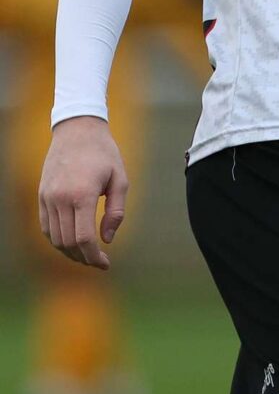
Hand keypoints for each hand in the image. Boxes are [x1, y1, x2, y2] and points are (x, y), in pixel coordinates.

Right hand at [38, 116, 128, 269]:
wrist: (78, 129)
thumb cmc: (104, 153)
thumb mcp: (121, 179)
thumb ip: (116, 211)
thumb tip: (107, 239)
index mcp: (83, 194)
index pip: (84, 238)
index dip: (94, 257)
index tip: (106, 264)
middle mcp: (61, 198)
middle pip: (68, 243)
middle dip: (83, 258)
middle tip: (98, 262)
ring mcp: (48, 197)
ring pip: (55, 239)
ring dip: (70, 252)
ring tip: (87, 254)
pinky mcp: (42, 195)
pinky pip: (46, 226)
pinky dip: (58, 240)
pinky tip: (72, 241)